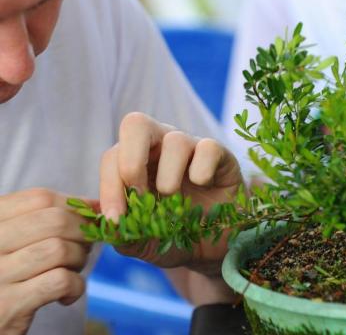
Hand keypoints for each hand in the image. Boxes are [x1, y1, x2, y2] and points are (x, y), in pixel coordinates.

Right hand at [0, 188, 92, 334]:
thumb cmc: (10, 273)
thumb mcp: (18, 238)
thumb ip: (48, 217)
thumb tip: (95, 204)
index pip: (42, 198)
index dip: (75, 205)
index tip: (89, 218)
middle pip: (56, 221)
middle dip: (83, 232)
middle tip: (85, 246)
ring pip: (60, 249)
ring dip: (79, 259)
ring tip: (73, 270)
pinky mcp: (8, 305)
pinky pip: (60, 281)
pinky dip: (76, 285)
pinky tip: (67, 294)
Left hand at [99, 112, 243, 274]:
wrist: (216, 243)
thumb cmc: (176, 234)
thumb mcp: (146, 242)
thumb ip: (124, 234)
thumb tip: (105, 223)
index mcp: (137, 161)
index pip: (112, 157)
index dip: (108, 185)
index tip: (116, 219)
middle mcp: (161, 146)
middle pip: (136, 124)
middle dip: (131, 162)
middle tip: (139, 195)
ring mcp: (191, 147)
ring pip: (175, 140)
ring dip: (169, 177)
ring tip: (173, 200)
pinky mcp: (220, 154)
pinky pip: (209, 148)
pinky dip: (202, 170)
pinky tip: (202, 187)